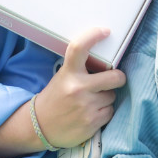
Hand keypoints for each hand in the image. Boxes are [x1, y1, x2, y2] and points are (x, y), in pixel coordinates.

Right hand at [35, 27, 126, 147]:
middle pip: (114, 77)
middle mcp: (78, 88)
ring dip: (106, 98)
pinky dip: (104, 112)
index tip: (105, 31)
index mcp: (68, 73)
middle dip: (118, 78)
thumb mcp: (62, 78)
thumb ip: (80, 69)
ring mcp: (86, 106)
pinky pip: (110, 112)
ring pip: (112, 96)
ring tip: (91, 102)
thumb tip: (105, 61)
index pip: (79, 48)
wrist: (39, 126)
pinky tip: (91, 113)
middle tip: (115, 79)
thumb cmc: (55, 98)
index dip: (93, 36)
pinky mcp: (91, 123)